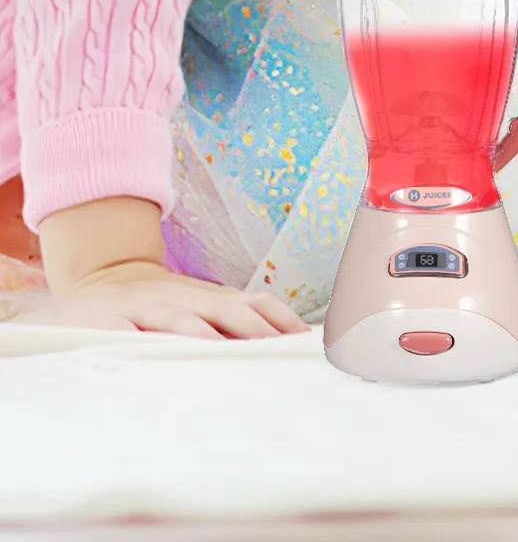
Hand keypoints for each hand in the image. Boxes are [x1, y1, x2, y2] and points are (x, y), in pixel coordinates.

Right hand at [37, 260, 309, 338]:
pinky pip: (120, 331)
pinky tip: (144, 357)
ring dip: (200, 334)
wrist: (99, 274)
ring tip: (220, 353)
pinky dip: (133, 342)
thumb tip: (281, 341)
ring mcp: (145, 307)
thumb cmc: (160, 301)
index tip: (304, 340)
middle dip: (252, 328)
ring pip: (177, 319)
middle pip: (224, 309)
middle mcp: (184, 297)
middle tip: (274, 352)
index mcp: (209, 296)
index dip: (280, 319)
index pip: (255, 301)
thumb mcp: (199, 304)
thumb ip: (232, 320)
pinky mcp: (106, 320)